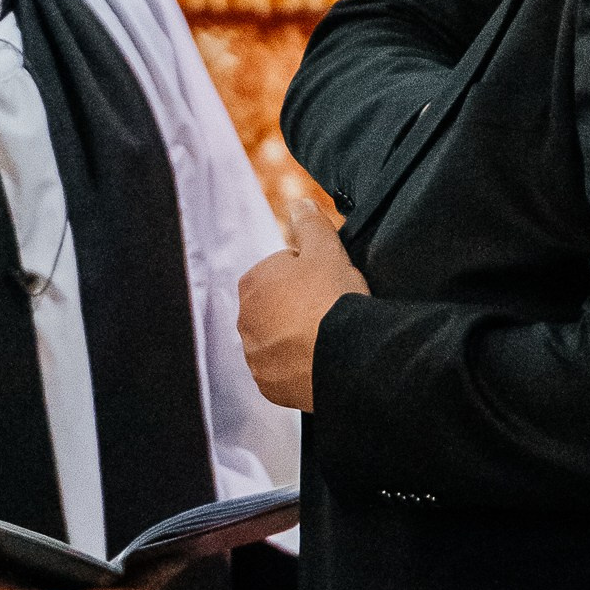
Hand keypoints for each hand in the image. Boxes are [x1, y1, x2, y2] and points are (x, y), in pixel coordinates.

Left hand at [238, 203, 367, 413]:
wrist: (345, 356)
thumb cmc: (332, 299)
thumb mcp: (326, 248)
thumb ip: (309, 222)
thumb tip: (298, 204)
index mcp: (251, 283)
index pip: (282, 270)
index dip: (310, 273)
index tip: (328, 283)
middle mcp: (244, 321)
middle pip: (278, 306)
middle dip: (299, 306)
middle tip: (330, 308)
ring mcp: (254, 356)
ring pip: (279, 339)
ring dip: (297, 337)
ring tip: (327, 336)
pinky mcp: (268, 385)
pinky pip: (284, 371)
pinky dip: (299, 366)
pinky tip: (321, 359)